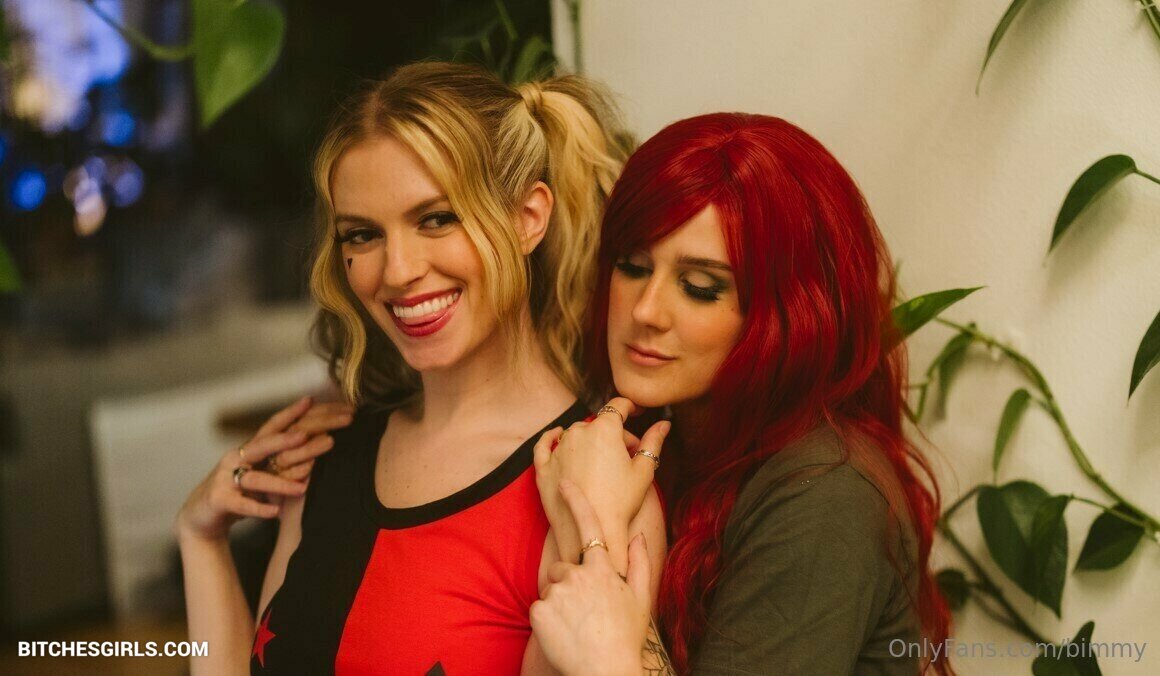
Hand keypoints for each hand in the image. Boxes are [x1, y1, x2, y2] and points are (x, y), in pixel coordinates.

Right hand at [175, 396, 352, 541]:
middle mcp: (236, 459)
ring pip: (255, 479)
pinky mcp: (219, 501)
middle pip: (262, 446)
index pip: (271, 426)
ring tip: (303, 489)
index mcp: (250, 449)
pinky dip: (259, 508)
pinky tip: (275, 512)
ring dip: (280, 483)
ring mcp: (226, 479)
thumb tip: (321, 442)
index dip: (289, 413)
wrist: (202, 515)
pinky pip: (242, 504)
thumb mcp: (261, 471)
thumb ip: (284, 459)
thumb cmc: (240, 490)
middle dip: (284, 440)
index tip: (310, 400)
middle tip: (305, 435)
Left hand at [531, 480, 650, 675]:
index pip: (588, 526)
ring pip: (550, 588)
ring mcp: (557, 591)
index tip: (564, 484)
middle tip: (584, 612)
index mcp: (603, 568)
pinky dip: (547, 620)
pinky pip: (539, 607)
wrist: (605, 671)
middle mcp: (578, 574)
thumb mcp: (640, 599)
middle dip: (568, 583)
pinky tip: (563, 634)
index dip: (576, 501)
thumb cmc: (625, 638)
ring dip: (558, 603)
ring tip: (576, 627)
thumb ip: (638, 563)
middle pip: (562, 567)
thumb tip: (638, 535)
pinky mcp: (539, 610)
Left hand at [533, 397, 669, 544]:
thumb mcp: (644, 470)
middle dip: (615, 434)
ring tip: (603, 460)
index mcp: (605, 429)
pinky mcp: (544, 467)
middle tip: (628, 455)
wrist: (594, 530)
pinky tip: (557, 434)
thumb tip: (664, 423)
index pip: (618, 406)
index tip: (635, 411)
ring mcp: (558, 449)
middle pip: (599, 424)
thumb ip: (653, 442)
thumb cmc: (622, 501)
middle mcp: (578, 433)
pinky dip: (551, 437)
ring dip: (589, 440)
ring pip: (575, 434)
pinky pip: (544, 445)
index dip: (630, 406)